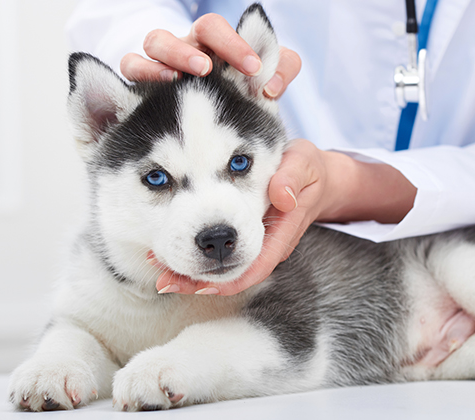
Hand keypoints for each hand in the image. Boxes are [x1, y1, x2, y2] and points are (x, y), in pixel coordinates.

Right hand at [119, 13, 300, 97]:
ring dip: (171, 56)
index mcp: (216, 47)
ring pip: (156, 42)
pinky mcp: (138, 84)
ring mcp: (161, 63)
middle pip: (195, 29)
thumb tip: (272, 85)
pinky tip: (156, 89)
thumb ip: (278, 76)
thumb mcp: (262, 90)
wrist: (201, 139)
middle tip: (210, 68)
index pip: (222, 31)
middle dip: (200, 47)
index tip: (253, 67)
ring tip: (179, 76)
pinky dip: (142, 72)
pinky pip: (130, 66)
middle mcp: (189, 50)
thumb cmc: (235, 103)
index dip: (236, 43)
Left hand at [154, 139, 416, 295]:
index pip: (256, 265)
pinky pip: (220, 253)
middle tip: (164, 280)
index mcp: (282, 232)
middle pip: (233, 274)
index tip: (201, 285)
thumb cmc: (308, 168)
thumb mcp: (304, 163)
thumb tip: (282, 196)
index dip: (229, 279)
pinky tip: (171, 251)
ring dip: (191, 271)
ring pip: (223, 267)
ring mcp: (255, 243)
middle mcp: (267, 245)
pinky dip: (195, 254)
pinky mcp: (244, 236)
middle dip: (199, 281)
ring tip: (158, 268)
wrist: (316, 176)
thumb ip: (293, 177)